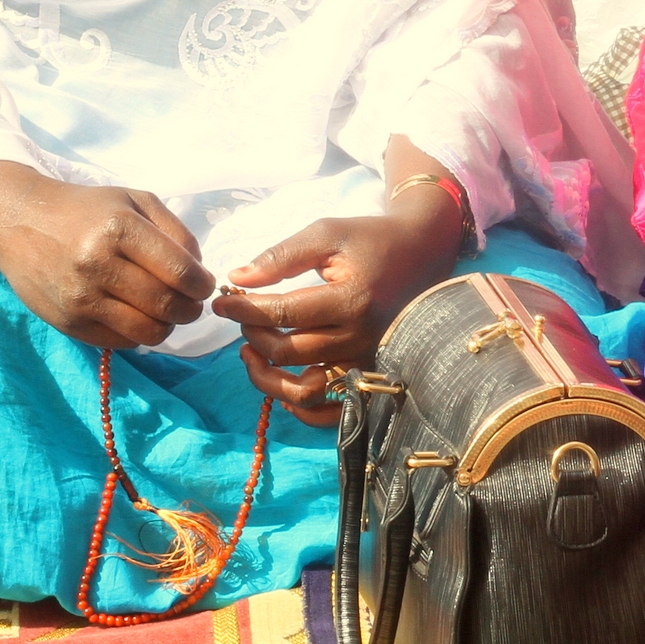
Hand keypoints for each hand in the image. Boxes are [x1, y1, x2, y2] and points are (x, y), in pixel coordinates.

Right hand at [0, 163, 211, 347]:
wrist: (19, 220)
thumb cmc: (86, 208)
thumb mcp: (135, 200)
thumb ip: (176, 231)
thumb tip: (200, 270)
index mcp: (120, 229)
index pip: (180, 272)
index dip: (202, 285)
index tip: (205, 285)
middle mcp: (97, 265)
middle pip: (166, 306)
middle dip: (191, 310)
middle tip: (191, 304)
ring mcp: (80, 298)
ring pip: (147, 332)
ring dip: (167, 326)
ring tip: (166, 312)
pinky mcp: (67, 323)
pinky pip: (119, 342)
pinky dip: (137, 334)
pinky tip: (136, 315)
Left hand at [216, 205, 465, 426]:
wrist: (422, 251)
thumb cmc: (372, 239)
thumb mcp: (327, 233)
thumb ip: (281, 257)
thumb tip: (238, 279)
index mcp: (351, 299)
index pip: (282, 314)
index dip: (244, 309)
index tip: (222, 300)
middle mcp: (360, 337)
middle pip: (287, 352)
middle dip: (252, 333)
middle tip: (243, 315)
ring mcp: (365, 360)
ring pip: (304, 389)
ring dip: (267, 376)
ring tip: (250, 351)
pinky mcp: (369, 372)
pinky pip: (331, 410)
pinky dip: (302, 407)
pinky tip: (281, 386)